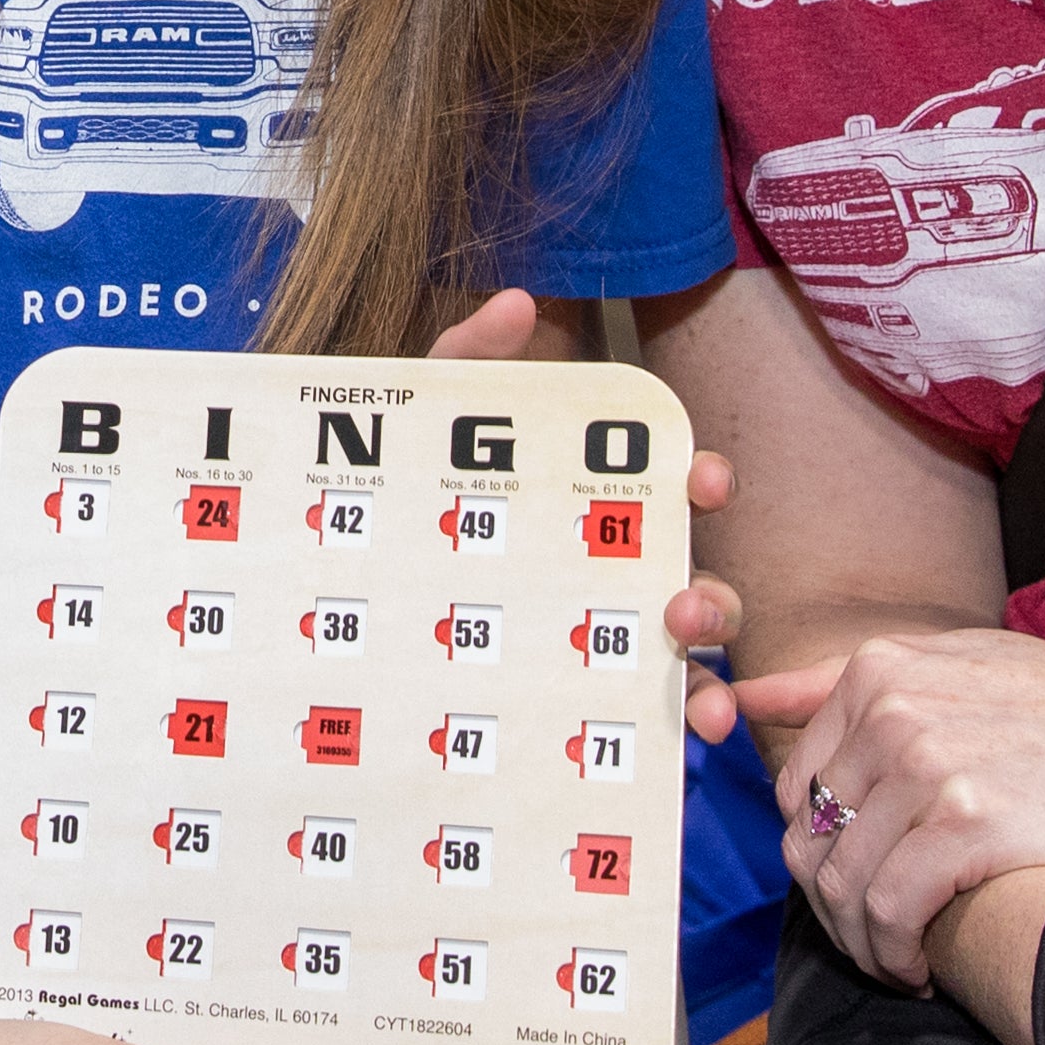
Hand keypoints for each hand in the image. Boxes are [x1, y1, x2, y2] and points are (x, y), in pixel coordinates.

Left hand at [413, 288, 747, 735]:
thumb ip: (467, 361)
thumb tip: (515, 302)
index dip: (702, 479)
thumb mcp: (427, 424)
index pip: (669, 486)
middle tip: (683, 606)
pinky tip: (687, 742)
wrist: (330, 581)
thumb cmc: (401, 493)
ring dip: (706, 675)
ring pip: (684, 655)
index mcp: (596, 502)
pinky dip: (683, 727)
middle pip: (694, 578)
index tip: (705, 481)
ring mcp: (604, 637)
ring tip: (698, 700)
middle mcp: (615, 571)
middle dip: (713, 595)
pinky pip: (649, 715)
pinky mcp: (582, 695)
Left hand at [744, 626, 1044, 971]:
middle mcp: (893, 708)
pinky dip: (896, 956)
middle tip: (880, 944)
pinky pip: (888, 912)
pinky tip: (927, 973)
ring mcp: (928, 762)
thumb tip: (745, 693)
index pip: (797, 786)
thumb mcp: (969, 667)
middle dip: (834, 908)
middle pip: (813, 840)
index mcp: (882, 669)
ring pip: (842, 885)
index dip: (820, 854)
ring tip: (903, 965)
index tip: (858, 889)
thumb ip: (858, 683)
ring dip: (863, 945)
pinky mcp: (969, 824)